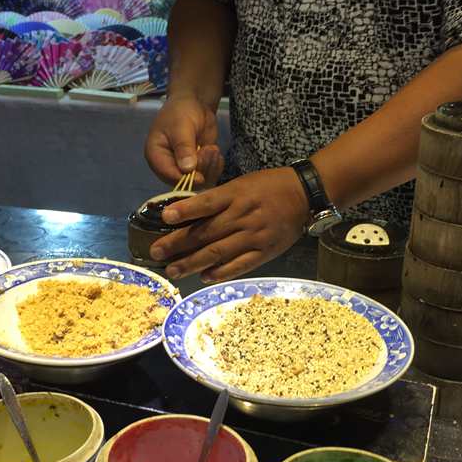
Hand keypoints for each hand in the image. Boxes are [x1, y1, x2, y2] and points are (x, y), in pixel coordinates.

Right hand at [144, 94, 224, 186]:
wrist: (195, 104)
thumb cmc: (181, 112)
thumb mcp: (181, 126)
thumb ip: (184, 147)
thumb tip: (187, 169)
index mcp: (156, 156)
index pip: (168, 175)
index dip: (184, 179)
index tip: (200, 175)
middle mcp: (168, 166)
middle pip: (185, 182)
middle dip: (201, 169)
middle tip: (209, 150)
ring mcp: (184, 168)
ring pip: (199, 181)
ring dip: (210, 166)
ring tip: (212, 148)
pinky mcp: (198, 167)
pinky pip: (209, 176)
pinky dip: (216, 166)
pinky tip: (215, 151)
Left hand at [150, 167, 310, 281]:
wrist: (305, 195)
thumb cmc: (267, 187)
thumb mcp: (241, 184)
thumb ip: (217, 199)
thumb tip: (186, 214)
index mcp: (236, 195)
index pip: (207, 203)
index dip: (186, 210)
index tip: (165, 216)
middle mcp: (243, 215)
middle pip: (207, 232)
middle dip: (178, 243)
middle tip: (156, 252)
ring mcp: (255, 236)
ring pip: (219, 251)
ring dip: (193, 262)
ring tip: (173, 270)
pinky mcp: (266, 251)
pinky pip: (241, 264)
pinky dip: (222, 272)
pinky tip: (204, 276)